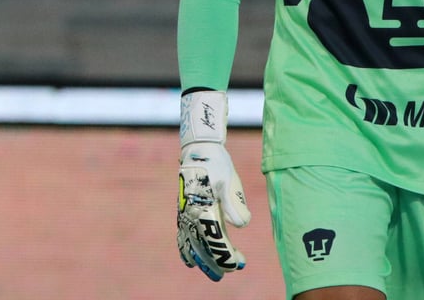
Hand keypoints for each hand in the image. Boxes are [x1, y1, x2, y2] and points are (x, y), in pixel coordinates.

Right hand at [176, 91, 250, 280]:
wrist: (198, 149)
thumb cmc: (216, 164)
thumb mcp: (229, 180)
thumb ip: (234, 203)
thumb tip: (241, 224)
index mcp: (203, 209)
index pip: (216, 240)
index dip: (227, 255)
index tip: (239, 264)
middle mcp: (191, 215)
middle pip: (204, 247)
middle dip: (218, 261)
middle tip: (233, 269)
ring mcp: (185, 215)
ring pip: (192, 245)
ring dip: (203, 259)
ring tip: (215, 273)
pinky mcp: (184, 212)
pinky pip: (182, 237)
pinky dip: (186, 250)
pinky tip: (190, 260)